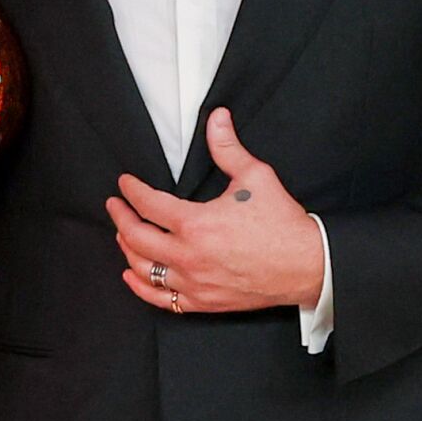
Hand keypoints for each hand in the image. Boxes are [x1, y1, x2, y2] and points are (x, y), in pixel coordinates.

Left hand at [109, 110, 324, 316]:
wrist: (306, 266)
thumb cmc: (282, 225)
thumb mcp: (255, 177)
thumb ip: (228, 148)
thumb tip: (216, 119)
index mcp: (196, 224)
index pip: (149, 204)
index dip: (132, 191)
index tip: (125, 184)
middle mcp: (188, 256)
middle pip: (136, 238)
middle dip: (121, 218)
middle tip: (115, 206)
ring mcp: (193, 282)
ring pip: (144, 268)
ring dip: (127, 249)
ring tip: (123, 234)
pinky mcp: (203, 301)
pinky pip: (161, 298)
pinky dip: (141, 286)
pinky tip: (133, 274)